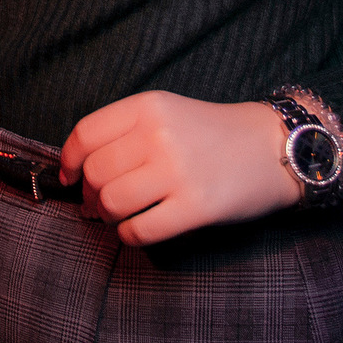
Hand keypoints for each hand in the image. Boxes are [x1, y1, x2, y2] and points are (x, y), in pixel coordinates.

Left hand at [58, 91, 301, 246]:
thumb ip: (125, 132)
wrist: (273, 148)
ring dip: (107, 216)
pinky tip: (137, 229)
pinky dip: (129, 236)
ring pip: (112, 203)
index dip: (69, 161)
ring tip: (118, 216)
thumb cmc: (213, 133)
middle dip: (89, 194)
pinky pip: (139, 231)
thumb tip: (79, 172)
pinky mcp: (195, 207)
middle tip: (97, 203)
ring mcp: (177, 172)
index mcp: (148, 106)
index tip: (70, 176)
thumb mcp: (167, 112)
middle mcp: (159, 135)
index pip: (85, 134)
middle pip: (95, 173)